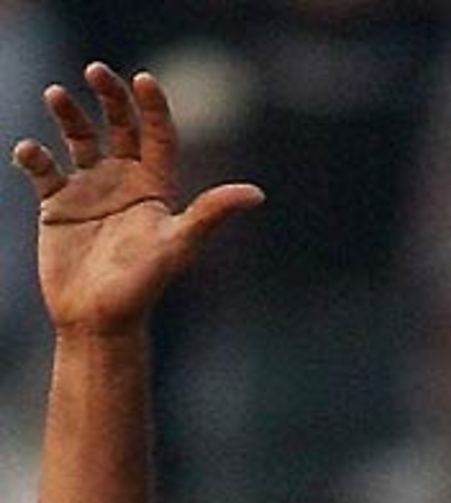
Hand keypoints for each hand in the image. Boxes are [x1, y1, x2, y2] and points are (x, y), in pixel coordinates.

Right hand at [11, 62, 262, 334]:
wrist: (101, 321)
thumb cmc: (143, 287)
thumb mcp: (179, 245)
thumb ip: (212, 214)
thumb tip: (257, 193)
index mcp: (155, 187)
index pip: (157, 134)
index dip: (153, 106)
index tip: (144, 79)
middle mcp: (123, 182)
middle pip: (118, 125)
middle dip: (109, 95)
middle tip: (96, 71)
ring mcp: (89, 190)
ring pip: (78, 137)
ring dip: (68, 114)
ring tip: (57, 94)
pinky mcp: (57, 204)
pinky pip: (43, 169)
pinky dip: (34, 156)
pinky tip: (30, 152)